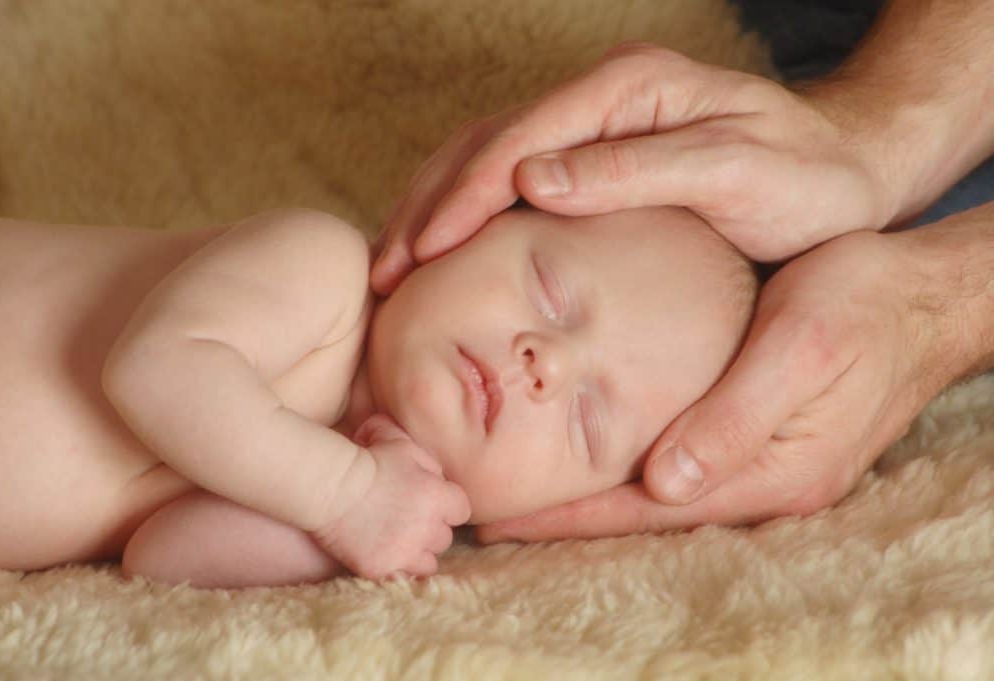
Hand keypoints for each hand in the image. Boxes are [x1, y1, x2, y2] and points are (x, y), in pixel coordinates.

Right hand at [315, 414, 470, 578]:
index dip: (446, 507)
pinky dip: (399, 569)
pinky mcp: (384, 569)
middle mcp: (428, 527)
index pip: (461, 510)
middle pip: (445, 537)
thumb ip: (427, 459)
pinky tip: (387, 555)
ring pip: (429, 562)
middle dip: (430, 529)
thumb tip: (433, 471)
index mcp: (439, 497)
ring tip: (399, 541)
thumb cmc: (368, 459)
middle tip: (408, 520)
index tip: (429, 504)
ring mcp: (407, 551)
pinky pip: (404, 576)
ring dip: (418, 553)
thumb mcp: (403, 445)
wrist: (330, 485)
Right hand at [372, 42, 895, 293]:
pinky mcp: (592, 160)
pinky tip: (443, 260)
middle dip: (427, 209)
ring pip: (483, 162)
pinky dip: (465, 220)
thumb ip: (634, 171)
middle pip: (483, 145)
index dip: (461, 200)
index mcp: (627, 89)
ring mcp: (590, 127)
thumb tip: (530, 181)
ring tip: (392, 273)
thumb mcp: (734, 172)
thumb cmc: (806, 179)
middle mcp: (599, 99)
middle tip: (383, 275)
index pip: (517, 140)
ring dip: (433, 214)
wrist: (848, 175)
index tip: (421, 256)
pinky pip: (508, 183)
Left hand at [477, 228, 959, 541]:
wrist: (925, 296)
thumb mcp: (800, 348)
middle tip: (481, 503)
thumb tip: (666, 480)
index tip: (493, 515)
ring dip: (587, 492)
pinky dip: (623, 463)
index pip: (643, 510)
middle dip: (563, 512)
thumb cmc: (864, 306)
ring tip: (514, 483)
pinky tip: (586, 448)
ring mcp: (760, 467)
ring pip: (653, 492)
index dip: (566, 514)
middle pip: (640, 512)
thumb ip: (736, 417)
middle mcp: (761, 485)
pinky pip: (674, 463)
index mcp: (769, 473)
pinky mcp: (756, 441)